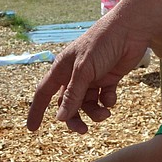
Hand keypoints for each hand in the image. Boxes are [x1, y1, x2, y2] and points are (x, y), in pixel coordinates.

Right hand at [27, 11, 150, 133]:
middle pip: (68, 104)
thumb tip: (60, 118)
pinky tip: (111, 98)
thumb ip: (72, 96)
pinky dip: (108, 101)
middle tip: (83, 131)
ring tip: (105, 114)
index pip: (43, 93)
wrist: (129, 30)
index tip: (32, 129)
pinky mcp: (109, 79)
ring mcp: (92, 78)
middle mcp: (74, 75)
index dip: (37, 111)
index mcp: (61, 69)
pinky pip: (104, 98)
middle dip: (75, 118)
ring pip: (88, 104)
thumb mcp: (83, 71)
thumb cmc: (101, 44)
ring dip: (95, 112)